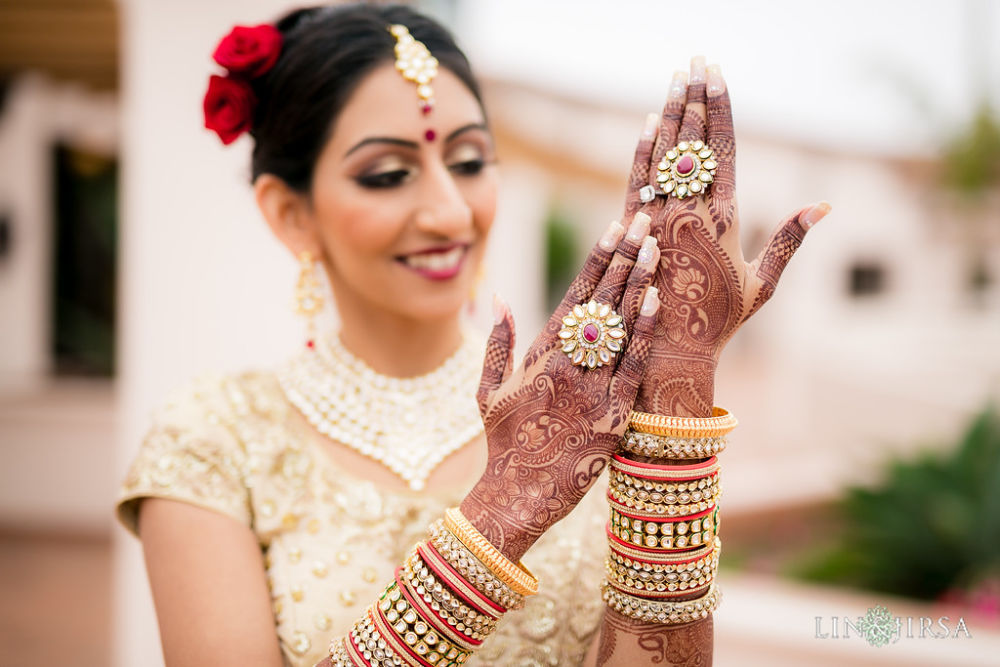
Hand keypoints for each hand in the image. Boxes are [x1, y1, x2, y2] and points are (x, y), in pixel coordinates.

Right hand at [461, 214, 662, 559]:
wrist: (517, 493)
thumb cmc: (503, 442)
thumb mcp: (488, 390)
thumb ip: (496, 343)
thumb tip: (498, 299)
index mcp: (538, 355)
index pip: (574, 294)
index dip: (598, 259)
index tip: (615, 227)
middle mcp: (564, 365)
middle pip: (601, 300)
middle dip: (625, 257)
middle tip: (645, 220)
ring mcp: (588, 389)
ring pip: (618, 326)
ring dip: (638, 283)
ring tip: (656, 247)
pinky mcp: (610, 417)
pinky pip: (631, 368)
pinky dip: (642, 333)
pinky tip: (655, 301)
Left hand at [621, 57, 830, 416]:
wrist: (671, 352)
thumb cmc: (721, 322)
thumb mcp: (763, 284)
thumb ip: (789, 241)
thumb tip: (825, 205)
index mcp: (726, 220)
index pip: (723, 151)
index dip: (719, 109)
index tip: (718, 74)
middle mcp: (692, 213)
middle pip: (693, 144)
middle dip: (695, 98)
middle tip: (696, 60)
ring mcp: (660, 221)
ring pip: (665, 157)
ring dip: (671, 114)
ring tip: (675, 77)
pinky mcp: (635, 233)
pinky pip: (638, 182)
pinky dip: (643, 152)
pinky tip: (647, 122)